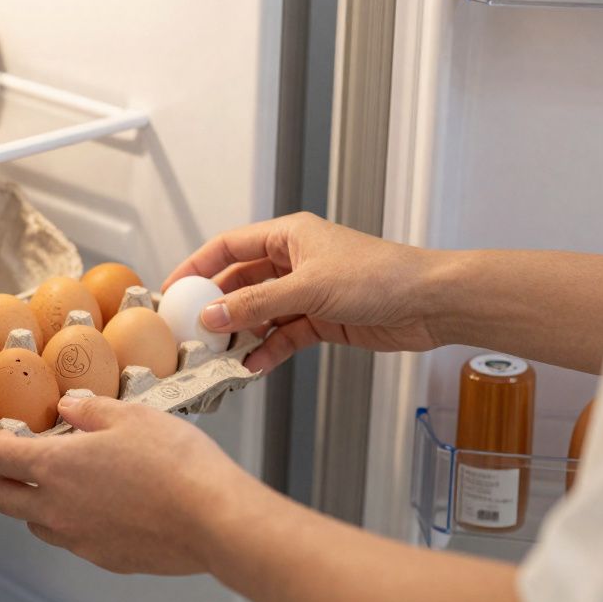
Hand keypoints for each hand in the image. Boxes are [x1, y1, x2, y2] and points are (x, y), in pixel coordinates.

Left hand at [0, 393, 250, 574]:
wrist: (212, 518)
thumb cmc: (176, 465)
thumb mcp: (131, 416)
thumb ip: (90, 410)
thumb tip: (68, 407)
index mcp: (55, 467)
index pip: (0, 458)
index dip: (0, 441)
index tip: (11, 434)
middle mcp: (57, 509)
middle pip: (4, 499)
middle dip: (8, 478)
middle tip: (28, 461)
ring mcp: (78, 539)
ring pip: (36, 525)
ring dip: (40, 504)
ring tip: (71, 483)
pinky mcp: (103, 558)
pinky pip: (72, 541)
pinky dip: (74, 524)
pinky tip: (104, 506)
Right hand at [164, 212, 443, 372]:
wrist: (430, 303)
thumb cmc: (380, 276)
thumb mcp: (309, 288)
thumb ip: (257, 304)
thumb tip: (212, 315)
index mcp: (288, 236)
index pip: (228, 247)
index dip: (197, 267)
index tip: (172, 290)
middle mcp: (294, 261)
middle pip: (241, 283)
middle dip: (217, 308)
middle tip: (193, 332)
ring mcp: (307, 292)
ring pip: (260, 313)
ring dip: (242, 334)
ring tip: (220, 356)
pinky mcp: (322, 320)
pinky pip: (283, 335)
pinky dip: (268, 350)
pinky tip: (253, 366)